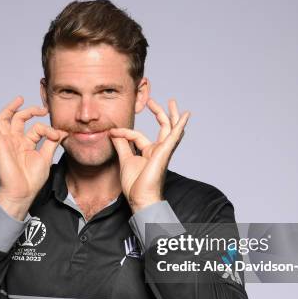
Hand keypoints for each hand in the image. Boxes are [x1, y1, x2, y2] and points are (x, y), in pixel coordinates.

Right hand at [0, 96, 67, 219]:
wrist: (22, 193)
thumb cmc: (32, 180)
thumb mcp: (46, 157)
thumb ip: (52, 142)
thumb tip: (62, 131)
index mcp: (26, 144)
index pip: (36, 128)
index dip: (48, 129)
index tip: (58, 135)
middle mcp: (15, 141)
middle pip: (18, 119)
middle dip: (29, 110)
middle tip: (42, 108)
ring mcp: (6, 142)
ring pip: (4, 120)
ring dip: (10, 108)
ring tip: (19, 99)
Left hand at [109, 98, 190, 212]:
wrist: (140, 197)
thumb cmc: (135, 184)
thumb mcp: (125, 159)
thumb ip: (121, 145)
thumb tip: (113, 133)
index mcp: (149, 152)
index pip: (137, 135)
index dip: (124, 132)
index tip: (112, 132)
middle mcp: (158, 149)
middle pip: (162, 127)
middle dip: (159, 113)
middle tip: (152, 101)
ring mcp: (163, 150)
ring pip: (170, 128)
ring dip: (171, 114)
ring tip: (172, 102)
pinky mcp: (165, 152)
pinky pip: (174, 136)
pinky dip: (179, 125)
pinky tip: (185, 116)